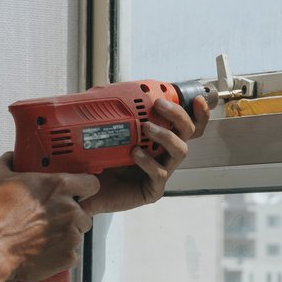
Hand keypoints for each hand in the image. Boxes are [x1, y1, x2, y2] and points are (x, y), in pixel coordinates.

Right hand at [0, 152, 97, 281]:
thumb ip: (9, 161)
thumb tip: (13, 157)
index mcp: (57, 187)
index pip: (91, 183)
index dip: (85, 187)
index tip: (78, 191)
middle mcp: (68, 210)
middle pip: (84, 210)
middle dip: (72, 213)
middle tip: (52, 217)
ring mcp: (71, 234)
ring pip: (79, 231)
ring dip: (66, 232)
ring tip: (44, 234)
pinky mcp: (69, 256)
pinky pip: (72, 252)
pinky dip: (61, 252)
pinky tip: (43, 249)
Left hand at [80, 96, 210, 215]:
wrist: (84, 190)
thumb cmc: (97, 160)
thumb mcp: (105, 131)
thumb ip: (113, 113)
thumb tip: (110, 91)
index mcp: (158, 139)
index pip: (185, 124)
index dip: (197, 112)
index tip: (196, 98)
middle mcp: (164, 154)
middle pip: (189, 132)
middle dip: (178, 115)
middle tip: (159, 105)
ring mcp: (161, 172)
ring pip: (180, 151)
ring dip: (166, 135)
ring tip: (147, 128)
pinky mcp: (152, 190)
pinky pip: (159, 173)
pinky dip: (149, 161)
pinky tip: (135, 153)